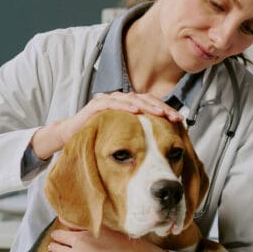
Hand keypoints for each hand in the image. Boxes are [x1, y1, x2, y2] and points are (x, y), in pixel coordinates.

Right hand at [31, 92, 183, 160]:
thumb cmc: (97, 142)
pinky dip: (125, 105)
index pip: (153, 107)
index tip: (181, 122)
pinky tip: (135, 111)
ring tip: (160, 114)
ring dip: (148, 106)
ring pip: (133, 99)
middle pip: (147, 101)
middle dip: (162, 109)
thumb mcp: (123, 143)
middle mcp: (122, 102)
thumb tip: (162, 152)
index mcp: (130, 110)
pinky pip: (113, 103)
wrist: (70, 138)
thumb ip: (139, 142)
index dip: (167, 112)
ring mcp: (109, 102)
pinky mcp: (96, 106)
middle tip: (175, 118)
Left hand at [45, 219, 174, 251]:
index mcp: (78, 239)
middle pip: (58, 251)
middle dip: (54, 248)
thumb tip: (62, 217)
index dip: (57, 235)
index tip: (56, 236)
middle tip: (52, 247)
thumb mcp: (100, 226)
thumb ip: (79, 223)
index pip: (60, 236)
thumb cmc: (119, 240)